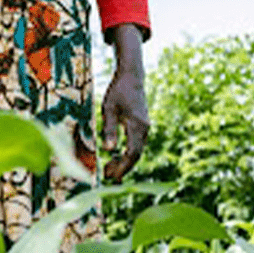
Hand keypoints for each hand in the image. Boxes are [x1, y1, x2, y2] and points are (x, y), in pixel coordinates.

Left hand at [100, 67, 149, 182]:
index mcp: (137, 125)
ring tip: (108, 168)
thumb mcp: (109, 108)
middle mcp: (144, 128)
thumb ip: (109, 129)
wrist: (132, 76)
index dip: (122, 166)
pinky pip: (136, 144)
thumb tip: (108, 150)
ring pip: (137, 151)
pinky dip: (127, 153)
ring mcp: (145, 127)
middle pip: (136, 155)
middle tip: (108, 176)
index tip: (111, 176)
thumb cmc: (118, 90)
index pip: (132, 153)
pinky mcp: (142, 126)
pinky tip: (115, 156)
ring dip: (124, 161)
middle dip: (123, 168)